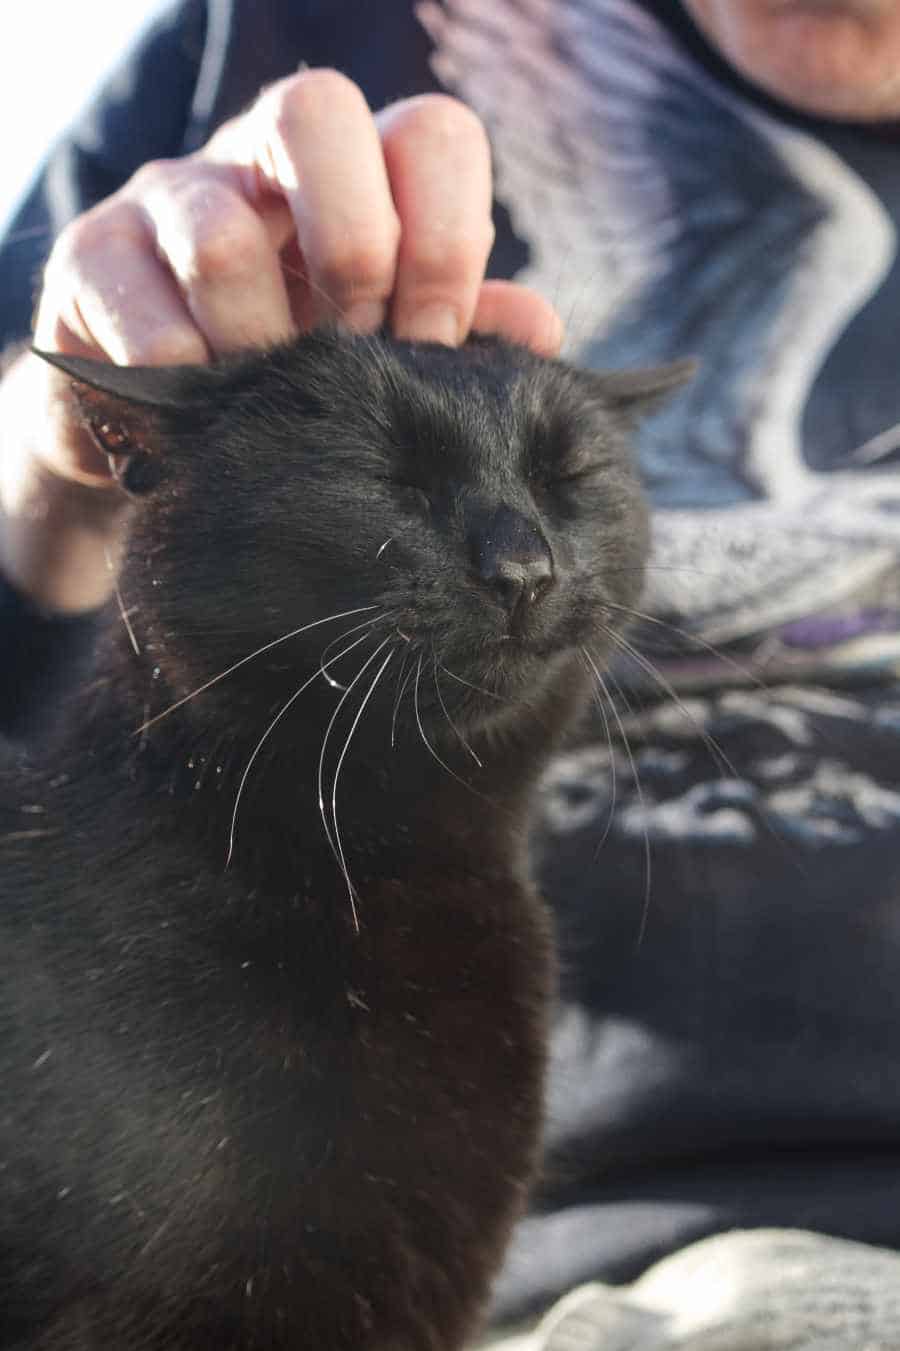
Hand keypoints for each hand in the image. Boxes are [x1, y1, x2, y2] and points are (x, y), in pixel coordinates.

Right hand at [2, 70, 562, 609]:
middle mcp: (260, 160)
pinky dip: (189, 382)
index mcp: (356, 171)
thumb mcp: (386, 343)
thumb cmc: (300, 364)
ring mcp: (170, 199)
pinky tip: (209, 417)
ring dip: (261, 344)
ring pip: (221, 234)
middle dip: (353, 251)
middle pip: (316, 112)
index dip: (446, 240)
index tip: (431, 338)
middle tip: (351, 347)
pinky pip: (146, 315)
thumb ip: (461, 330)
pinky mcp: (94, 259)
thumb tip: (541, 332)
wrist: (171, 414)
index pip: (429, 133)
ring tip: (273, 399)